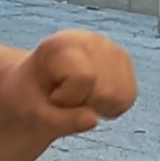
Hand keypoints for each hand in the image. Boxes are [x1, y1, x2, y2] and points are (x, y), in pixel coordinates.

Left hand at [22, 30, 136, 131]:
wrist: (35, 87)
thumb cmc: (30, 97)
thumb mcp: (34, 114)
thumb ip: (61, 121)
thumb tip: (93, 120)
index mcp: (63, 43)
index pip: (84, 77)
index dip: (68, 97)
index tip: (51, 96)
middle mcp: (91, 39)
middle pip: (106, 90)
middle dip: (85, 104)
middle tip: (64, 97)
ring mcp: (111, 49)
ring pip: (121, 95)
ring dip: (98, 106)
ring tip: (77, 96)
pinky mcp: (123, 62)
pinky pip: (129, 96)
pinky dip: (111, 106)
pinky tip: (92, 98)